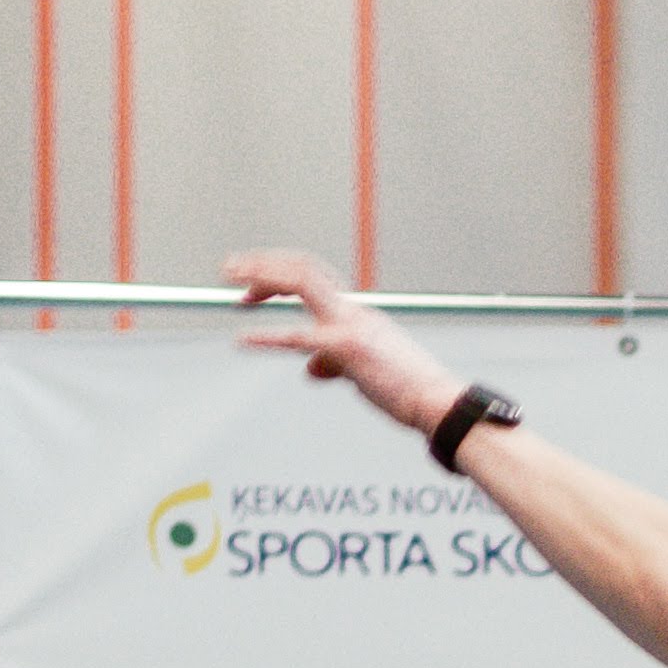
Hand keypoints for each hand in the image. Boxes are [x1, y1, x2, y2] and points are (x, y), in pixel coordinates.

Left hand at [226, 248, 460, 443]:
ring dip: (263, 276)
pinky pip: (300, 338)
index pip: (314, 276)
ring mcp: (351, 326)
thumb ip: (336, 363)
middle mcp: (353, 310)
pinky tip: (244, 340)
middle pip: (303, 267)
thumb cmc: (410, 390)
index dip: (278, 273)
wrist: (438, 403)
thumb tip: (311, 368)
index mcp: (358, 313)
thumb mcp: (366, 371)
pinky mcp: (348, 349)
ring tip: (233, 282)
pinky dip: (268, 336)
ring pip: (302, 282)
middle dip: (262, 263)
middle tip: (230, 269)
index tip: (252, 285)